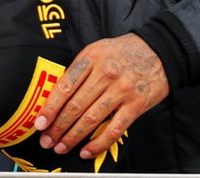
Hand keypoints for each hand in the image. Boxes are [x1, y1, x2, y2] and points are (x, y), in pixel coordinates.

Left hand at [34, 33, 166, 160]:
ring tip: (61, 147)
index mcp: (91, 57)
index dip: (50, 107)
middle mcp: (105, 73)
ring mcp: (121, 90)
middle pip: (75, 106)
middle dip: (57, 127)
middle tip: (47, 141)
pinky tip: (87, 151)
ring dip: (73, 137)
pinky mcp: (136, 105)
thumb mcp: (98, 49)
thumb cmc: (125, 51)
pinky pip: (114, 129)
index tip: (39, 123)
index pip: (65, 86)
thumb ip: (80, 68)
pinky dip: (98, 143)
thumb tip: (57, 94)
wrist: (160, 50)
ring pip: (91, 119)